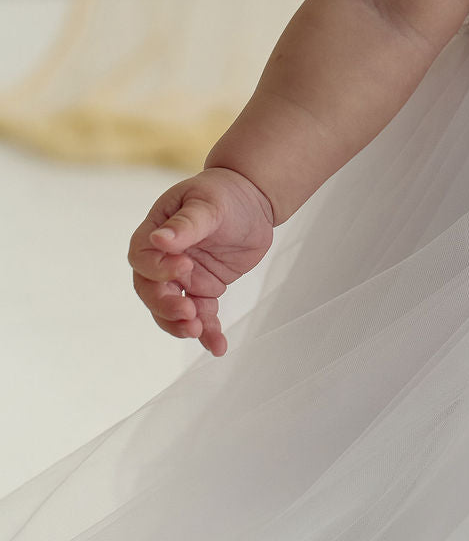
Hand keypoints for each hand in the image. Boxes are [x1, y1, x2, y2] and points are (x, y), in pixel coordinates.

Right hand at [127, 166, 275, 356]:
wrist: (253, 201)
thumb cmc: (224, 194)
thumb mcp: (207, 203)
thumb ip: (186, 224)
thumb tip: (159, 239)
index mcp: (156, 232)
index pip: (143, 258)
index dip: (158, 269)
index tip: (185, 268)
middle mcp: (164, 259)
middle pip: (151, 291)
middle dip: (166, 306)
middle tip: (188, 312)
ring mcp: (184, 277)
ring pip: (171, 309)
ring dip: (181, 324)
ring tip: (198, 331)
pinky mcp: (205, 290)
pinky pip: (202, 315)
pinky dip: (208, 332)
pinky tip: (217, 347)